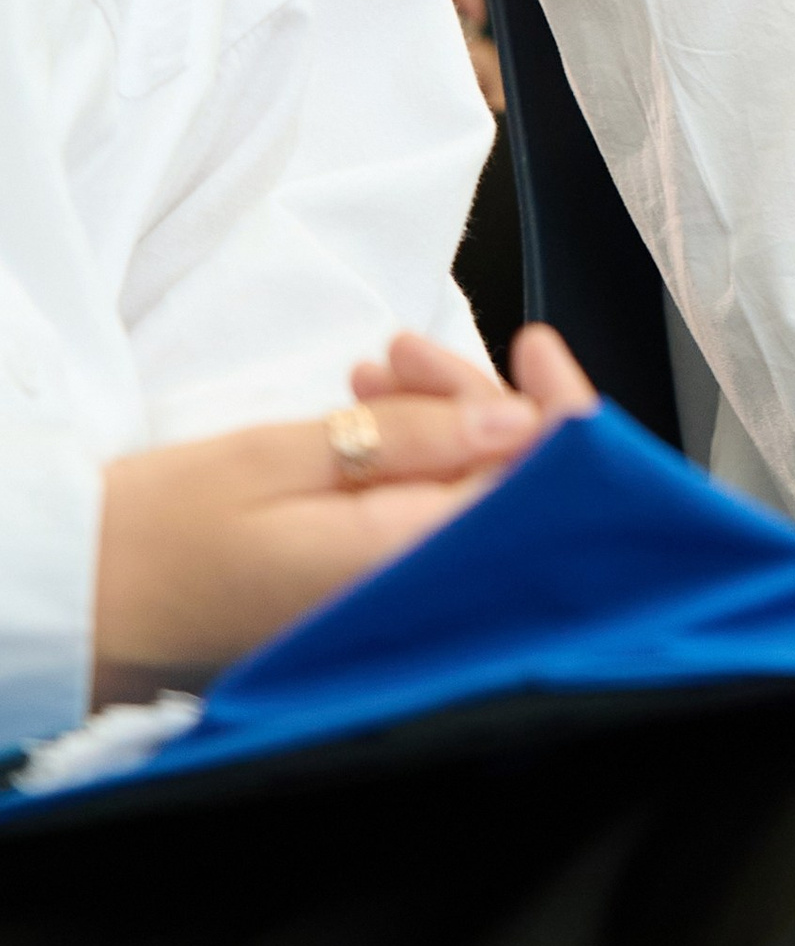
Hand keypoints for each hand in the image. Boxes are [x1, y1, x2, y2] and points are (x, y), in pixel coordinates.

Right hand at [92, 328, 597, 703]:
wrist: (84, 596)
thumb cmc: (163, 529)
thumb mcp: (282, 458)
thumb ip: (407, 441)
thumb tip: (516, 417)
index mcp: (403, 567)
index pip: (533, 495)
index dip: (558, 413)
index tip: (532, 344)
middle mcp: (412, 597)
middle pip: (502, 487)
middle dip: (474, 401)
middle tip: (400, 350)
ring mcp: (389, 601)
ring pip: (458, 494)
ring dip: (436, 420)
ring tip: (374, 368)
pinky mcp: (365, 593)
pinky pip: (420, 518)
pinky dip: (408, 457)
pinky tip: (366, 410)